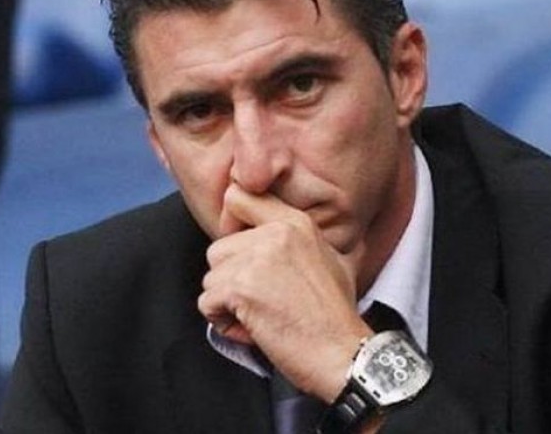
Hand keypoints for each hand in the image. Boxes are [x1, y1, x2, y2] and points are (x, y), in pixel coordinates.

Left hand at [198, 184, 372, 401]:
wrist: (342, 352)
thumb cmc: (337, 315)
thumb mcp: (334, 261)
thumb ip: (308, 243)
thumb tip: (306, 237)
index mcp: (296, 222)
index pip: (239, 197)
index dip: (232, 227)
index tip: (243, 256)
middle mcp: (275, 233)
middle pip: (219, 248)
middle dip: (232, 279)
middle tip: (263, 301)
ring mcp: (256, 259)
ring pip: (211, 277)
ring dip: (228, 303)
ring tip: (261, 316)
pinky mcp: (241, 288)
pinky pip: (207, 303)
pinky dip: (224, 323)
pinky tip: (254, 329)